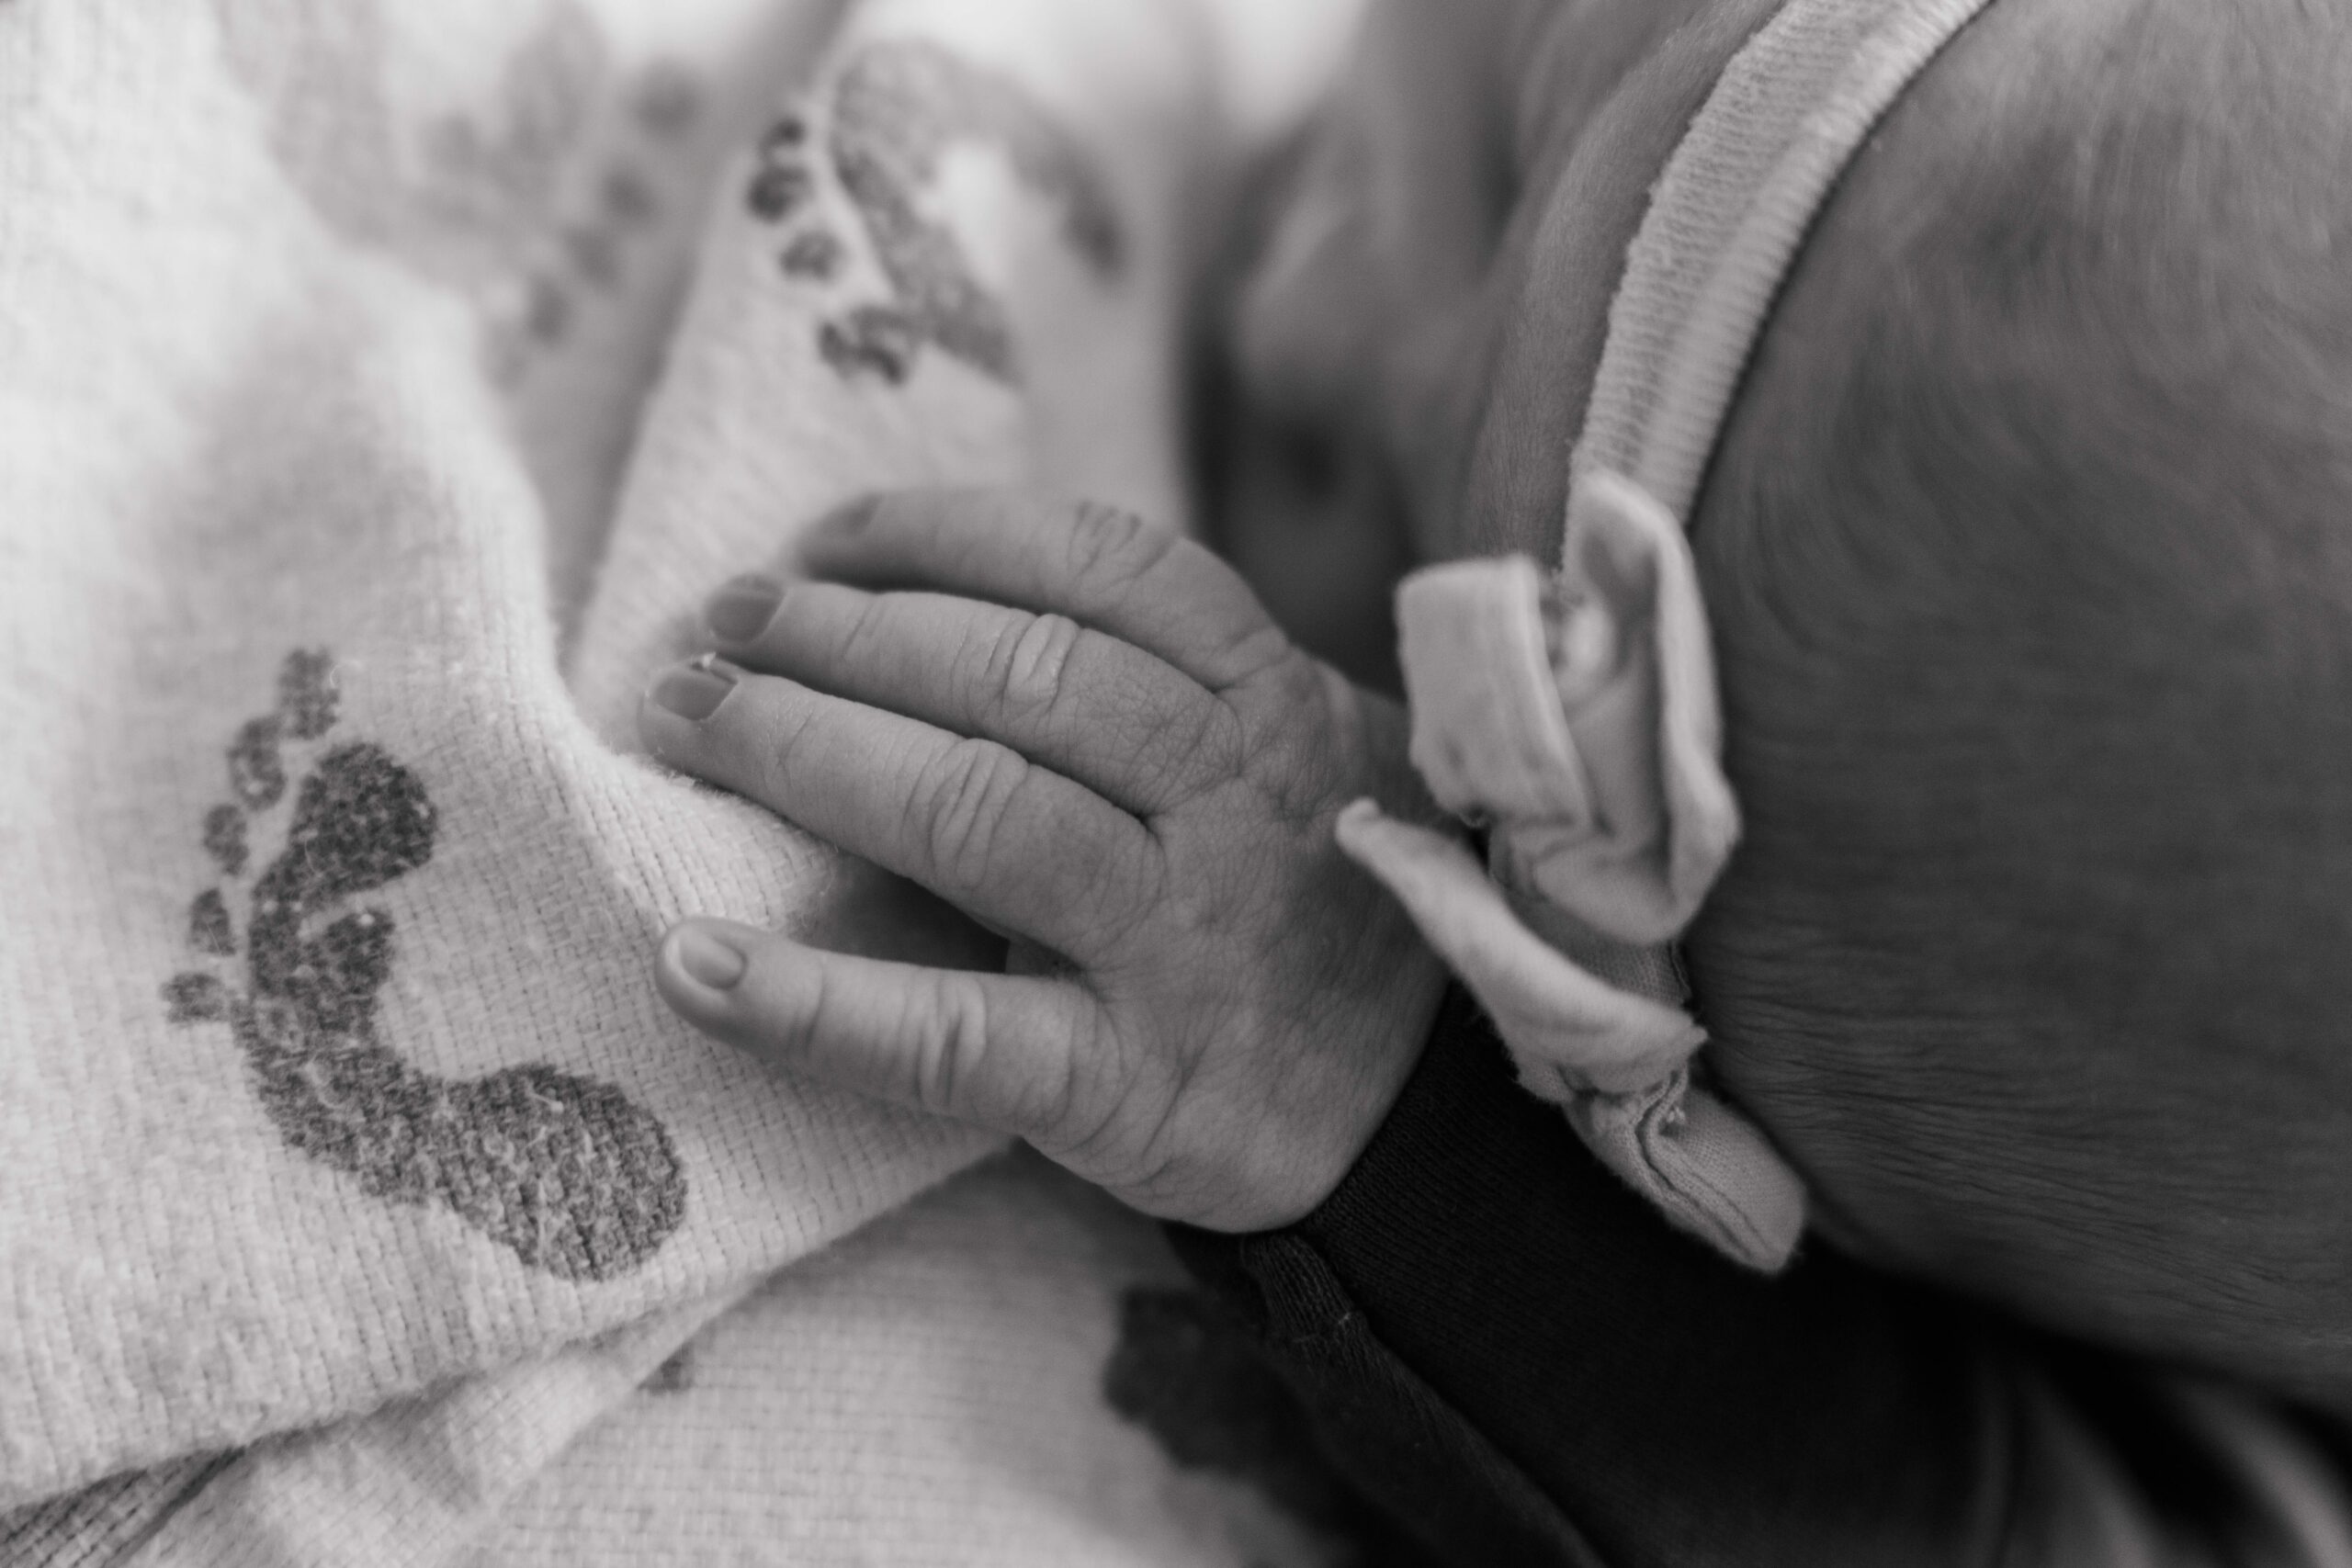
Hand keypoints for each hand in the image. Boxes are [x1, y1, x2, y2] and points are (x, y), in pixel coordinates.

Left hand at [638, 490, 1447, 1231]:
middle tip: (717, 626)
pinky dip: (809, 1004)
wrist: (1427, 1119)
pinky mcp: (1127, 1085)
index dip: (940, 534)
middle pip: (1017, 673)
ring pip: (977, 811)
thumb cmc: (1320, 902)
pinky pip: (950, 1035)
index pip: (1098, 567)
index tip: (821, 541)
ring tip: (689, 720)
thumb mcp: (1297, 753)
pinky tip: (691, 966)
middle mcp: (1234, 804)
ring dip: (805, 749)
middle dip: (842, 631)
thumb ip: (1170, 673)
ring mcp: (1181, 945)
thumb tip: (939, 592)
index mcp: (1274, 702)